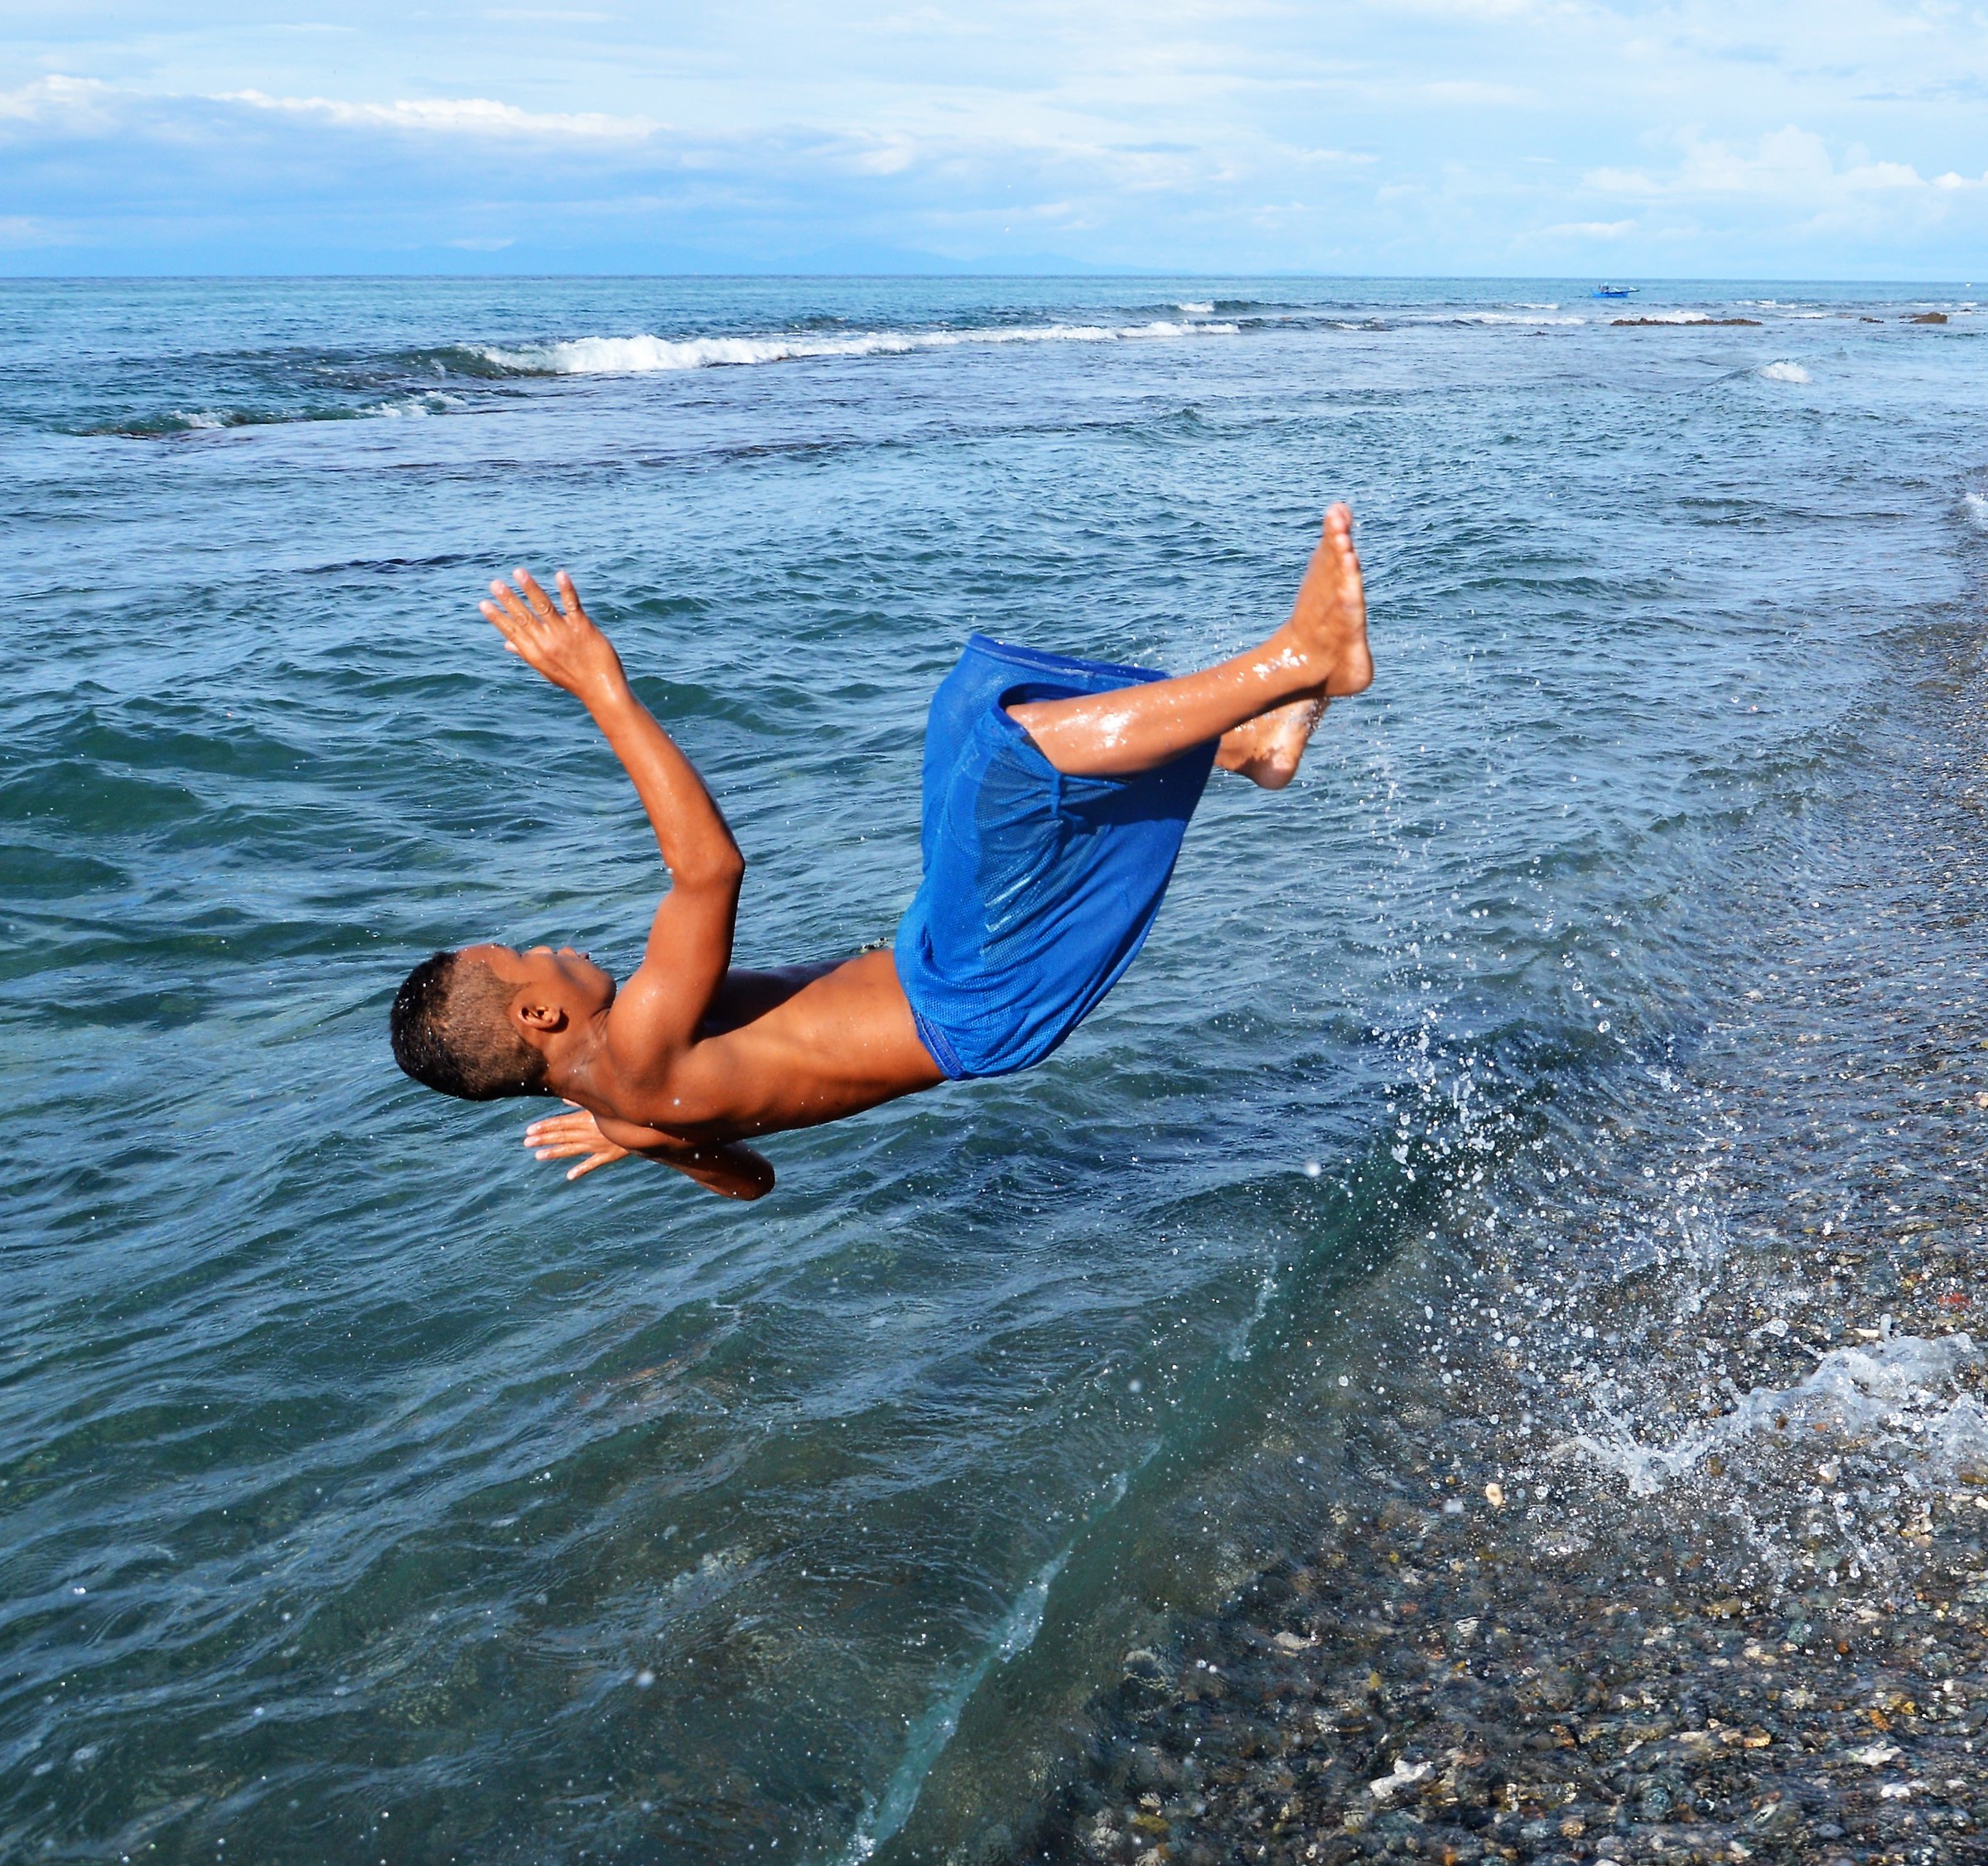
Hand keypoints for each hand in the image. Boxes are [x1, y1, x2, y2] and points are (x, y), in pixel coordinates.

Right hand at [480, 567, 627, 701]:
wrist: (602, 690)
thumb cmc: (573, 679)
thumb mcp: (546, 669)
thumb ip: (526, 653)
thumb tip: (507, 644)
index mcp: (535, 653)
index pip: (511, 632)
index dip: (497, 618)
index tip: (483, 603)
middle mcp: (546, 643)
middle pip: (523, 617)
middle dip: (508, 599)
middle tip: (494, 583)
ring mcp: (564, 634)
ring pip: (543, 607)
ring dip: (530, 588)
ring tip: (518, 572)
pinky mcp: (582, 628)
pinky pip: (572, 605)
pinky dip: (566, 589)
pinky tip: (559, 575)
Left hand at [523, 1101, 629, 1180]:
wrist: (645, 1127)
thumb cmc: (623, 1111)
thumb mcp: (602, 1103)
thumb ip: (582, 1102)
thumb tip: (564, 1097)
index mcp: (586, 1119)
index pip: (560, 1123)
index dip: (544, 1127)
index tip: (529, 1130)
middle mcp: (588, 1133)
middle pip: (562, 1136)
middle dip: (543, 1139)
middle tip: (526, 1142)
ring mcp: (596, 1146)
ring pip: (571, 1150)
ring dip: (555, 1152)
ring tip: (538, 1156)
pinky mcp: (607, 1156)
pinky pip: (592, 1164)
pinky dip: (581, 1170)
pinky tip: (569, 1176)